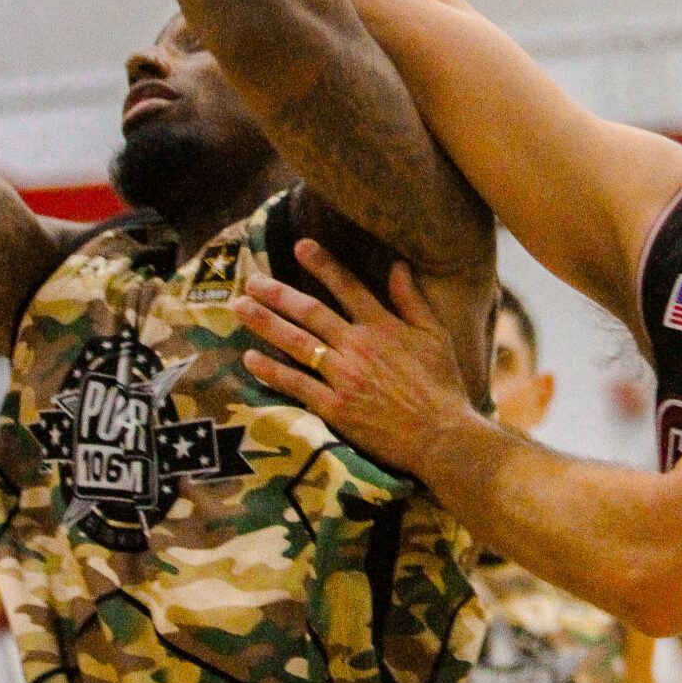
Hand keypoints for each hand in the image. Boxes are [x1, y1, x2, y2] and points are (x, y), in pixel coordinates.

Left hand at [234, 239, 474, 477]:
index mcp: (383, 326)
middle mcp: (358, 346)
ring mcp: (343, 377)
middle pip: (310, 312)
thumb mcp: (436, 335)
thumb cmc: (441, 386)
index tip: (299, 246)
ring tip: (240, 307)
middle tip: (251, 280)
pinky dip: (271, 371)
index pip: (348, 286)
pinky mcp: (334, 408)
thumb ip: (412, 299)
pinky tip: (250, 358)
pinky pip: (296, 384)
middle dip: (277, 293)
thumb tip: (398, 264)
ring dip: (265, 323)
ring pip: (296, 343)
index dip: (323, 264)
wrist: (441, 436)